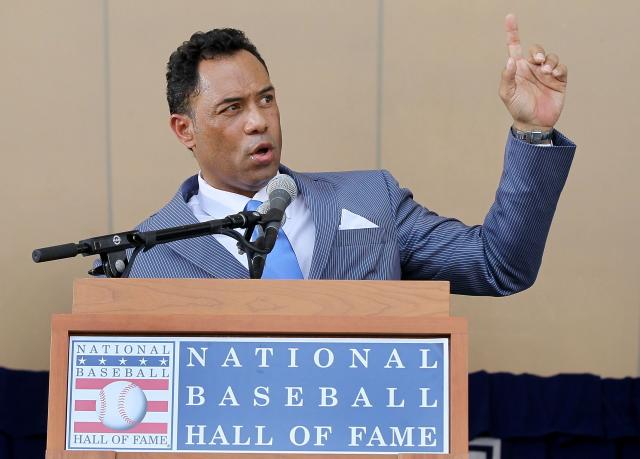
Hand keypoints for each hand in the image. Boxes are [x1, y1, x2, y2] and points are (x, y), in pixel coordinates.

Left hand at [499, 14, 567, 131]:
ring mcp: (546, 74)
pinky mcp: (559, 80)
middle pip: (536, 49)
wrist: (534, 124)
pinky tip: (554, 75)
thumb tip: (511, 60)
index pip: (514, 46)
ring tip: (546, 72)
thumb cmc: (518, 108)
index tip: (510, 17)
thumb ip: (507, 77)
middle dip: (537, 52)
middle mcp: (532, 68)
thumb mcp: (507, 94)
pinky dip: (559, 68)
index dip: (512, 31)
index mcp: (518, 69)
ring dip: (549, 61)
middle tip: (537, 62)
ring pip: (550, 57)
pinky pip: (561, 67)